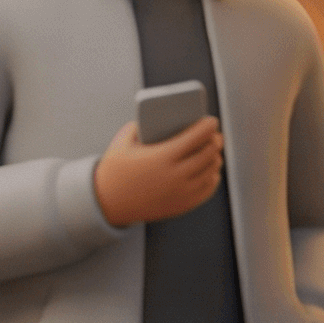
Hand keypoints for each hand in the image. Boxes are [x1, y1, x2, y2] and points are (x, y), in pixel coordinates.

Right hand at [92, 117, 221, 227]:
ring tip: (213, 151)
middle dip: (215, 141)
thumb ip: (140, 125)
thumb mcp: (122, 142)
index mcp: (162, 157)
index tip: (211, 121)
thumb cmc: (114, 171)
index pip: (196, 137)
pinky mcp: (182, 205)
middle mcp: (175, 176)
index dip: (208, 126)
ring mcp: (181, 192)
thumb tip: (158, 117)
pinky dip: (212, 177)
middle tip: (215, 135)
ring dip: (216, 158)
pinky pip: (207, 189)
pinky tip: (211, 170)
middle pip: (208, 153)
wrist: (107, 204)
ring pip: (211, 171)